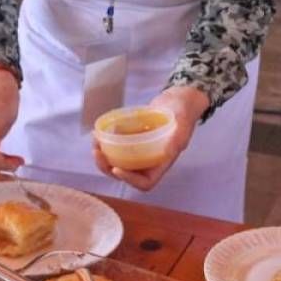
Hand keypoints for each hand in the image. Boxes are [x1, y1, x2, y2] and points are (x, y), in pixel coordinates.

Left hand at [92, 86, 209, 191]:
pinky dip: (107, 141)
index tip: (116, 168)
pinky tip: (100, 130)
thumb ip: (177, 140)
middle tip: (97, 152)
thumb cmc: (184, 113)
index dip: (130, 180)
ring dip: (104, 155)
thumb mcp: (183, 126)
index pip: (145, 182)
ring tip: (95, 140)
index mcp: (162, 163)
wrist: (179, 98)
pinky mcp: (133, 138)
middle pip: (126, 174)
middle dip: (108, 167)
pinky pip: (117, 145)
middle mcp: (149, 160)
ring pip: (118, 160)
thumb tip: (167, 152)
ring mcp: (140, 150)